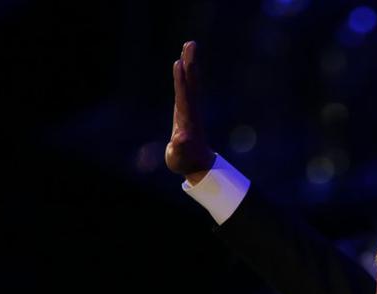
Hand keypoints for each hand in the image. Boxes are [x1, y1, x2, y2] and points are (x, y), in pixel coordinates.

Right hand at [166, 41, 215, 183]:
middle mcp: (191, 110)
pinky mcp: (187, 108)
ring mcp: (190, 108)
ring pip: (191, 82)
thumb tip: (182, 138)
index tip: (179, 64)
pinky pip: (187, 86)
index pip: (184, 96)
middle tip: (190, 44)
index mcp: (188, 119)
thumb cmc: (186, 162)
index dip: (181, 81)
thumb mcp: (180, 156)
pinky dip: (185, 73)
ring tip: (188, 45)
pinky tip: (182, 62)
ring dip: (190, 63)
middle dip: (190, 64)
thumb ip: (180, 147)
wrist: (197, 165)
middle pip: (191, 83)